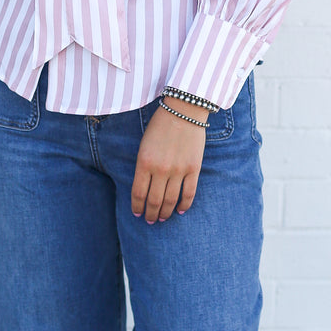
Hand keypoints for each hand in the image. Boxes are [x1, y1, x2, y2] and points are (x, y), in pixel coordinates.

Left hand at [131, 98, 206, 222]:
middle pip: (154, 201)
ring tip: (163, 218)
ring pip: (171, 200)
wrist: (184, 110)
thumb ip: (144, 166)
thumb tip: (144, 188)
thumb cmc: (160, 125)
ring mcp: (178, 170)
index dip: (137, 206)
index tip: (137, 213)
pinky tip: (180, 210)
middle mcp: (160, 169)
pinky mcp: (194, 168)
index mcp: (144, 162)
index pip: (138, 193)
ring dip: (165, 213)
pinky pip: (189, 193)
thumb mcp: (144, 145)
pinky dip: (184, 204)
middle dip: (151, 214)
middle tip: (150, 220)